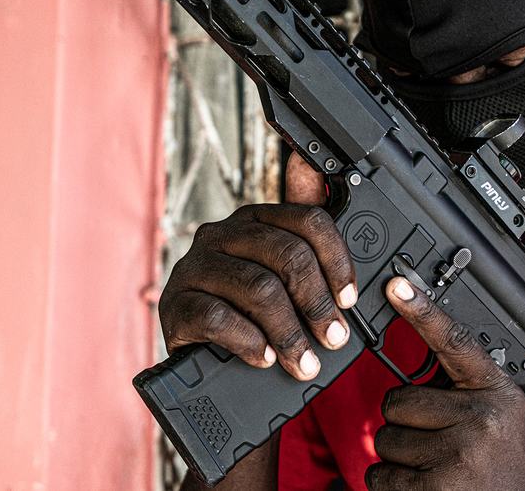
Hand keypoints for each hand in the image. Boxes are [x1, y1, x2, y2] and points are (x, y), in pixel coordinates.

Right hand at [159, 153, 354, 379]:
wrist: (198, 350)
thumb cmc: (246, 308)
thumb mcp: (280, 273)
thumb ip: (304, 232)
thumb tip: (307, 162)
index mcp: (256, 220)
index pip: (309, 221)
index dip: (337, 261)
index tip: (348, 299)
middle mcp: (223, 234)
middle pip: (288, 256)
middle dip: (317, 303)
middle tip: (332, 338)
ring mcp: (195, 266)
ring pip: (259, 289)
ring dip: (290, 332)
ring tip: (304, 362)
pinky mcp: (176, 303)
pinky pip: (220, 318)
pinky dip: (250, 342)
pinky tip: (264, 357)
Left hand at [366, 277, 524, 490]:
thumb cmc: (509, 471)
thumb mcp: (505, 420)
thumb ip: (470, 394)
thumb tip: (420, 378)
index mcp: (498, 393)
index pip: (456, 343)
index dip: (423, 311)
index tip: (397, 286)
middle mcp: (481, 417)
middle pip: (397, 401)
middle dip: (407, 426)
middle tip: (438, 445)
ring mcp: (459, 451)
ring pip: (385, 440)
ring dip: (400, 459)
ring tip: (438, 469)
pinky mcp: (436, 485)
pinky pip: (380, 475)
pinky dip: (393, 486)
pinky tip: (425, 487)